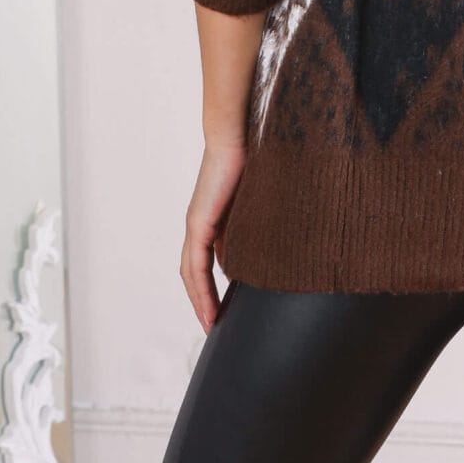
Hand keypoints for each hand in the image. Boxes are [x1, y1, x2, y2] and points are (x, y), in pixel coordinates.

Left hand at [181, 139, 246, 332]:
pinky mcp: (199, 224)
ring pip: (192, 274)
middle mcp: (198, 225)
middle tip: (216, 326)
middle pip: (194, 273)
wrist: (234, 136)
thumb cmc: (251, 158)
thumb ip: (256, 218)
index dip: (212, 286)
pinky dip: (201, 290)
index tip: (225, 308)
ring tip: (212, 325)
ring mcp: (196, 225)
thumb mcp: (256, 198)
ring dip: (200, 302)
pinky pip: (196, 267)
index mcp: (212, 219)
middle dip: (203, 301)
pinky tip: (210, 308)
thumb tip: (272, 240)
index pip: (207, 260)